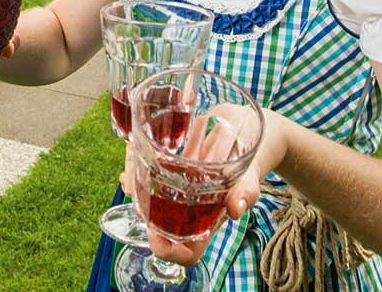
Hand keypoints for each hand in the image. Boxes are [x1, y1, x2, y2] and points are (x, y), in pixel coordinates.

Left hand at [143, 109, 289, 267]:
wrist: (250, 129)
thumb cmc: (254, 158)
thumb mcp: (252, 174)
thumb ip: (245, 191)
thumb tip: (236, 209)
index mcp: (210, 219)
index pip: (189, 250)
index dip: (171, 252)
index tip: (156, 240)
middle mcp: (192, 207)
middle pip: (163, 225)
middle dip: (144, 214)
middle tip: (130, 190)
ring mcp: (183, 187)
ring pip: (153, 198)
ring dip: (136, 188)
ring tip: (127, 174)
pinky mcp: (176, 167)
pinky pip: (153, 172)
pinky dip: (140, 164)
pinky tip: (131, 150)